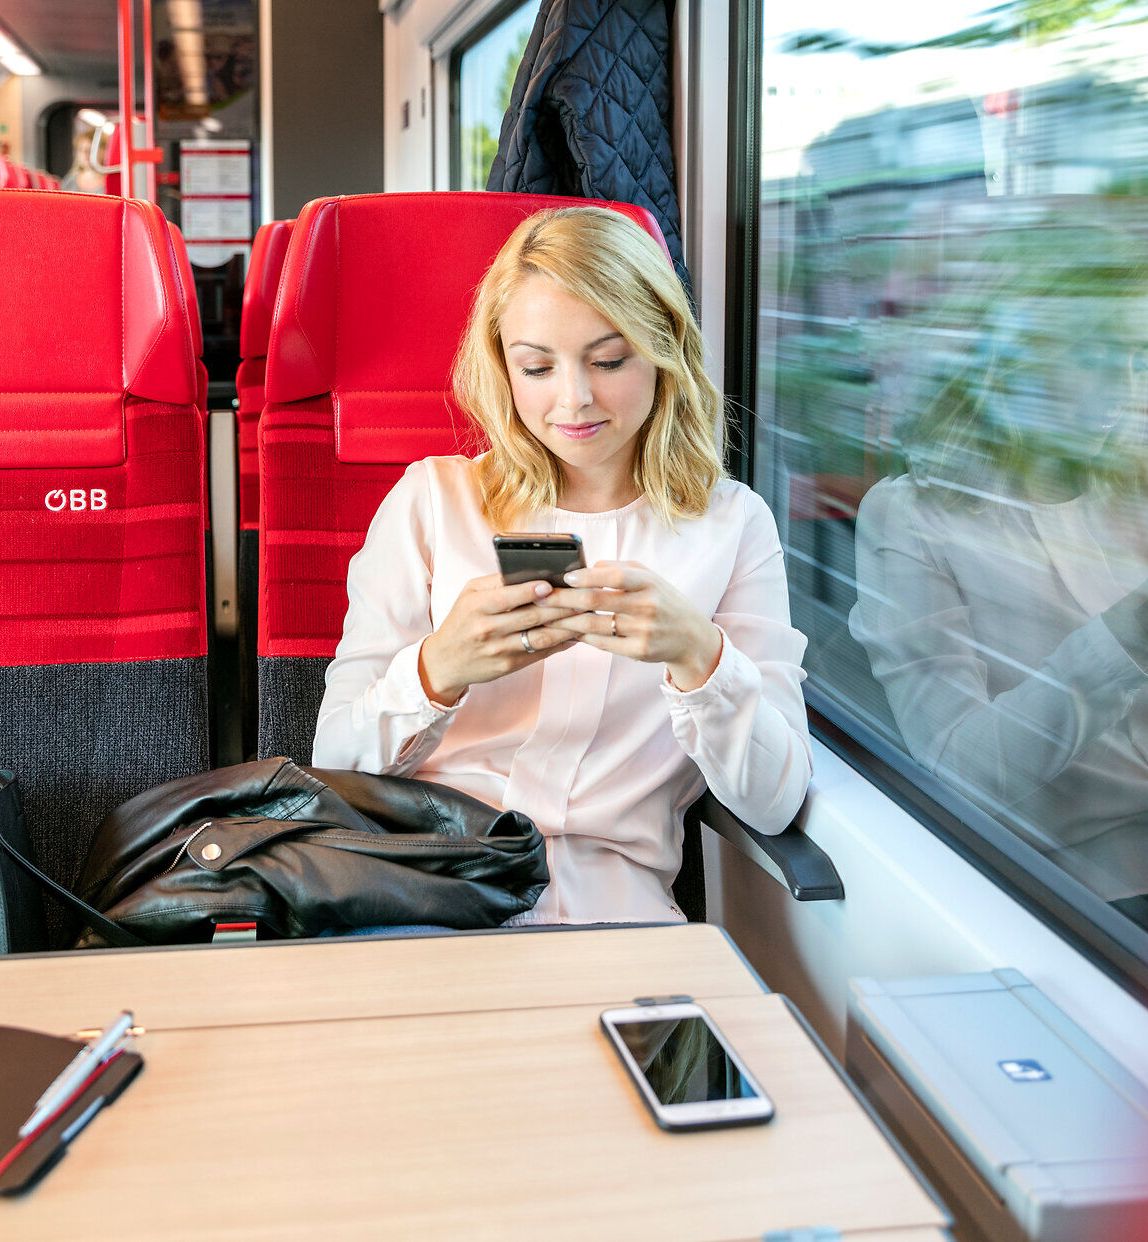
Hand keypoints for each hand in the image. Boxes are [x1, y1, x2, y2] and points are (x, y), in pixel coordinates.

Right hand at [419, 574, 582, 705]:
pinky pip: (539, 653)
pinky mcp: (509, 665)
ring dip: (565, 626)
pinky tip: (574, 635)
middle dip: (560, 606)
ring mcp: (499, 649)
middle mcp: (487, 629)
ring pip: (539, 636)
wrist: (445, 662)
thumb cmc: (461, 622)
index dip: (530, 590)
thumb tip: (529, 571)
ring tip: (584, 615)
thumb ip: (495, 582)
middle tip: (583, 597)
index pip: (507, 596)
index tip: (550, 585)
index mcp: (477, 606)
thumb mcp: (469, 596)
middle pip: (530, 616)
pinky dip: (559, 644)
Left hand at [548, 561, 721, 690]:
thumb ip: (620, 568)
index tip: (567, 577)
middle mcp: (648, 607)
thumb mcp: (650, 577)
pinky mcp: (637, 652)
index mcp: (650, 583)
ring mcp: (642, 631)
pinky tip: (564, 631)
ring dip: (564, 620)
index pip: (617, 576)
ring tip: (544, 615)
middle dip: (564, 598)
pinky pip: (601, 643)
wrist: (691, 637)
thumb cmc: (663, 600)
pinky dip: (579, 636)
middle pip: (597, 601)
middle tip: (540, 596)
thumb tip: (586, 567)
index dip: (589, 576)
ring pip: (594, 625)